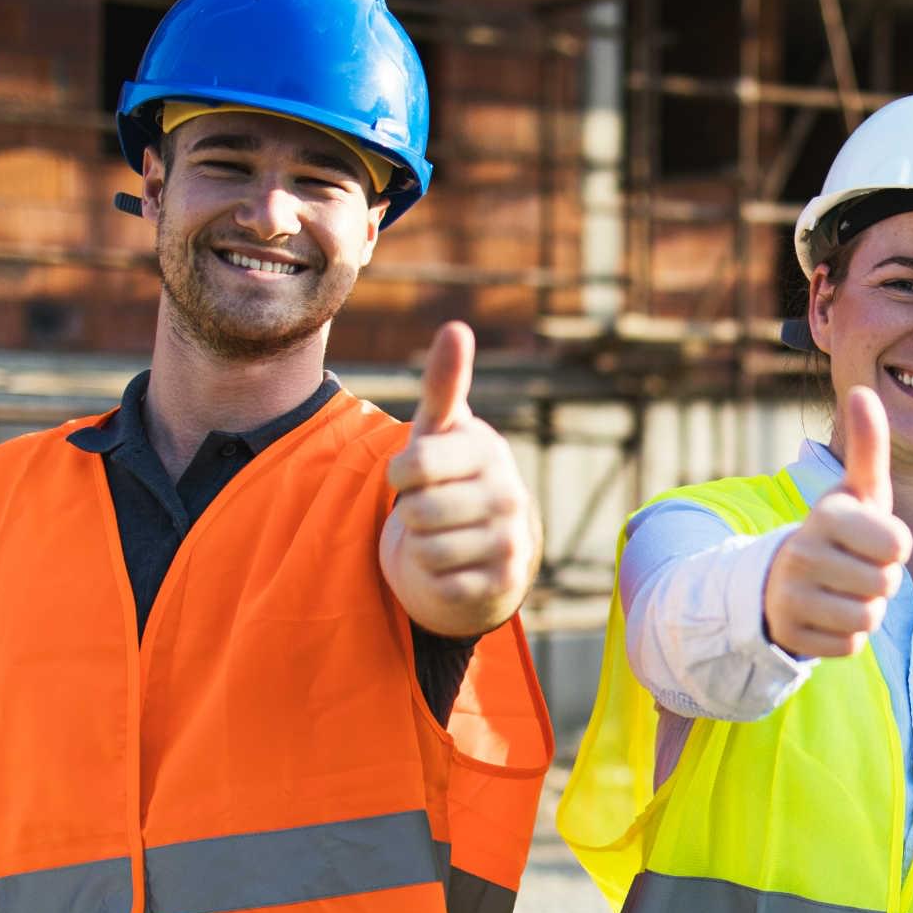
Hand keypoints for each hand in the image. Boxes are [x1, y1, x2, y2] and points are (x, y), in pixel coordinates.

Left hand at [379, 322, 539, 636]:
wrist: (480, 550)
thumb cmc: (449, 479)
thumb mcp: (441, 433)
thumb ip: (444, 384)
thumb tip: (457, 326)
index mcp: (489, 451)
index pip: (416, 463)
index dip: (400, 474)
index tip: (411, 474)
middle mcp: (510, 494)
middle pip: (418, 511)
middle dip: (410, 515)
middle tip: (428, 511)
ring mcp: (512, 541)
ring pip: (428, 550)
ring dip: (421, 548)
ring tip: (441, 538)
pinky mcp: (505, 584)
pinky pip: (443, 585)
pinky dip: (434, 579)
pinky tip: (452, 568)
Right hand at [762, 387, 911, 657]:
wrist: (784, 578)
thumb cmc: (839, 531)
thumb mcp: (857, 491)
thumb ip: (868, 447)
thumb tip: (865, 390)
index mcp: (826, 515)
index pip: (898, 545)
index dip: (894, 545)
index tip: (870, 536)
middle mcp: (802, 553)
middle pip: (885, 585)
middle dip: (880, 580)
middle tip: (855, 566)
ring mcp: (791, 596)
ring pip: (868, 619)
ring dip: (866, 609)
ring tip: (842, 589)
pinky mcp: (790, 634)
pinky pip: (849, 646)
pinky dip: (846, 636)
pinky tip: (827, 614)